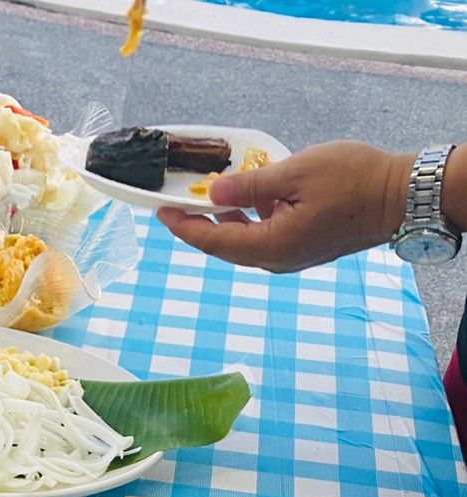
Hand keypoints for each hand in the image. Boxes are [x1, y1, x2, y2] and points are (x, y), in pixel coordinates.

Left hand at [156, 141, 412, 272]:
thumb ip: (250, 186)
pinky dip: (248, 219)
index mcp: (269, 246)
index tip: (160, 211)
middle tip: (175, 203)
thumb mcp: (294, 173)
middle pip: (224, 246)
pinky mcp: (301, 249)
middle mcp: (275, 260)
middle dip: (198, 225)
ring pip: (243, 242)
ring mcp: (289, 258)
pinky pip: (263, 238)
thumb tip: (214, 193)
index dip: (183, 227)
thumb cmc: (353, 180)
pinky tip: (247, 197)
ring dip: (224, 220)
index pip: (212, 240)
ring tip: (208, 194)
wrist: (398, 198)